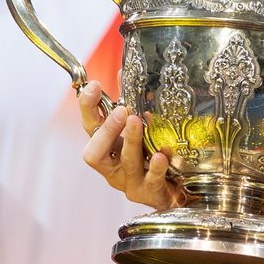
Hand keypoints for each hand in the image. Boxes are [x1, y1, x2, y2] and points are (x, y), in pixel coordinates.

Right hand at [78, 80, 183, 210]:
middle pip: (95, 152)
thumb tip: (124, 71)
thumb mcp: (138, 127)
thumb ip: (129, 102)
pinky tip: (162, 154)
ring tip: (137, 122)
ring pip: (124, 164)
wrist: (175, 189)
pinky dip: (156, 167)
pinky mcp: (148, 192)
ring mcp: (129, 182)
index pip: (90, 126)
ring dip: (130, 141)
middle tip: (121, 110)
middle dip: (106, 130)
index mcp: (107, 147)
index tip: (93, 85)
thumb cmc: (150, 156)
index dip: (88, 107)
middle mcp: (112, 166)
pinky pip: (151, 180)